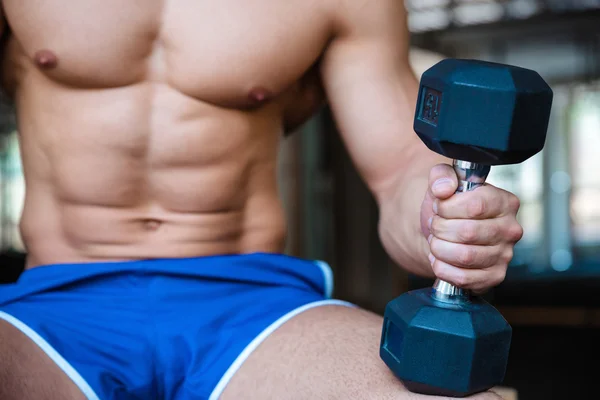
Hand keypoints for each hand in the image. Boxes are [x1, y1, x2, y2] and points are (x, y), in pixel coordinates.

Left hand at [420, 164, 523, 292]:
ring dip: (439, 248)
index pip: (475, 205)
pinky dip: (442, 268)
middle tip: (435, 225)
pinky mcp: (494, 277)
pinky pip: (463, 278)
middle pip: (467, 232)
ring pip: (464, 256)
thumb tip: (443, 188)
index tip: (439, 207)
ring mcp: (505, 255)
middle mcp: (510, 229)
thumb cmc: (449, 207)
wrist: (446, 233)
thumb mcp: (443, 183)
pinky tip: (440, 258)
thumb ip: (441, 176)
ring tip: (436, 241)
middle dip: (440, 228)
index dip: (447, 207)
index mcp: (504, 202)